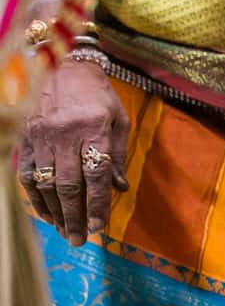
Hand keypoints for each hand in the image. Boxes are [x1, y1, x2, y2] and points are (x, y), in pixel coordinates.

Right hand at [18, 59, 127, 244]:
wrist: (63, 65)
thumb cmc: (98, 95)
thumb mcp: (118, 120)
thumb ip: (117, 155)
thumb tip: (118, 189)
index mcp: (93, 129)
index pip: (95, 175)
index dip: (97, 204)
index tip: (100, 227)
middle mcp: (64, 134)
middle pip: (67, 185)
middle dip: (74, 216)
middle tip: (80, 240)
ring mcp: (40, 137)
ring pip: (45, 183)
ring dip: (54, 212)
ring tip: (65, 232)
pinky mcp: (25, 138)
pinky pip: (28, 174)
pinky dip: (35, 197)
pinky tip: (45, 213)